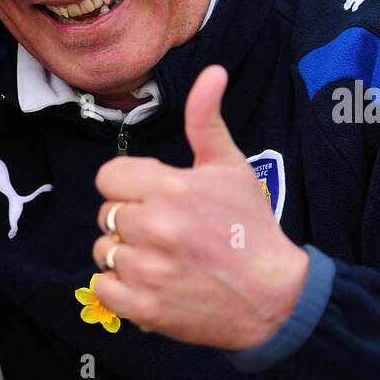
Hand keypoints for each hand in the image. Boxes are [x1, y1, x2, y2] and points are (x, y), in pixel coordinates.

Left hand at [92, 65, 308, 349]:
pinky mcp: (144, 308)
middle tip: (166, 231)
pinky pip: (103, 289)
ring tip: (162, 258)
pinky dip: (121, 289)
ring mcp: (147, 270)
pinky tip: (153, 283)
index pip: (107, 178)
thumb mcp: (231, 167)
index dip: (127, 186)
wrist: (276, 297)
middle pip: (106, 215)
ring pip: (104, 253)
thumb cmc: (252, 228)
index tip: (152, 197)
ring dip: (126, 256)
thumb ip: (206, 120)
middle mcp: (154, 228)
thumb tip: (212, 72)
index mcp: (170, 188)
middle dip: (130, 220)